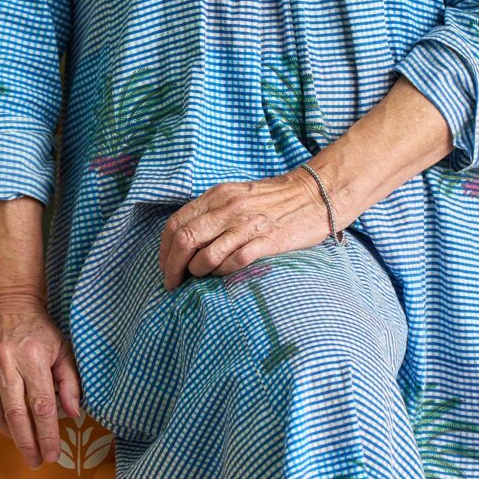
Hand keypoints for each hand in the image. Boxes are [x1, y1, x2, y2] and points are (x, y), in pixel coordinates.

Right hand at [0, 292, 82, 468]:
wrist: (3, 303)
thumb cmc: (37, 328)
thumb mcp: (62, 349)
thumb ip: (70, 382)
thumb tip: (74, 414)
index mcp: (32, 358)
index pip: (41, 406)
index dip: (46, 435)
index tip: (52, 455)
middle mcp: (5, 363)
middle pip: (15, 415)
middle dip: (26, 444)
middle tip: (35, 461)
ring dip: (9, 432)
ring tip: (22, 441)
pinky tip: (1, 421)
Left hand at [159, 168, 339, 287]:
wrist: (315, 196)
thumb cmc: (273, 200)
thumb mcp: (235, 196)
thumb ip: (211, 212)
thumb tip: (183, 239)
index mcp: (217, 196)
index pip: (176, 223)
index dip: (164, 249)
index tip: (164, 266)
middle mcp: (228, 208)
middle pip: (185, 240)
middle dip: (172, 266)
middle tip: (172, 283)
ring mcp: (247, 225)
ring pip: (206, 254)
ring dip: (196, 272)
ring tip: (197, 279)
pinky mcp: (267, 241)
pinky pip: (235, 262)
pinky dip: (222, 272)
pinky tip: (222, 274)